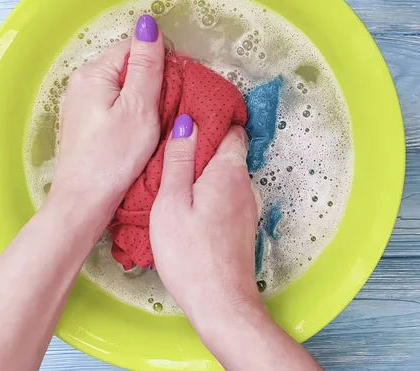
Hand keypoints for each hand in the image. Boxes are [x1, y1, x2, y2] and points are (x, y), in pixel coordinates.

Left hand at [50, 15, 163, 226]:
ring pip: (122, 87)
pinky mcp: (85, 122)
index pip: (133, 47)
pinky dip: (131, 112)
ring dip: (144, 98)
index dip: (160, 61)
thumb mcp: (139, 107)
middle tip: (170, 108)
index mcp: (94, 73)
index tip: (178, 85)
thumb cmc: (115, 155)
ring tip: (158, 121)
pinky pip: (115, 104)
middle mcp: (82, 82)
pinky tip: (140, 130)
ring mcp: (81, 103)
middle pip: (127, 66)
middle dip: (152, 80)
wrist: (85, 200)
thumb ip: (146, 65)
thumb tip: (148, 23)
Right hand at [150, 120, 261, 321]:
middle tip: (172, 148)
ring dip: (205, 171)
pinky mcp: (242, 225)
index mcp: (229, 171)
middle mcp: (244, 184)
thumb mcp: (172, 201)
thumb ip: (179, 160)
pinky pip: (227, 195)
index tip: (189, 117)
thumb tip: (188, 122)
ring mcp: (247, 206)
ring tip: (175, 175)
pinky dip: (210, 191)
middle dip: (205, 146)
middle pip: (228, 152)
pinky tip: (189, 203)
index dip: (212, 120)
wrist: (220, 302)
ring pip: (226, 175)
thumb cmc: (189, 252)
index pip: (232, 129)